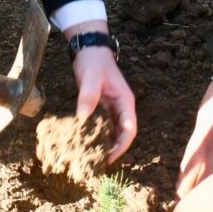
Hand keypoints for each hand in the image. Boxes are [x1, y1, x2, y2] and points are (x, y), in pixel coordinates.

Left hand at [73, 46, 137, 161]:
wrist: (89, 49)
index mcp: (125, 102)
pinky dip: (97, 135)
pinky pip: (102, 125)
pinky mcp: (102, 107)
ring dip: (105, 143)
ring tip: (92, 157)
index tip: (109, 157)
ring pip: (112, 131)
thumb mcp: (90, 78)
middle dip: (113, 148)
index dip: (121, 145)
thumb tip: (82, 119)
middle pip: (122, 133)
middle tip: (97, 162)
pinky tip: (86, 143)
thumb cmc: (93, 62)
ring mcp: (112, 107)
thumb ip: (88, 97)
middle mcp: (121, 107)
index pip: (129, 129)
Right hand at [176, 64, 212, 196]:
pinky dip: (187, 164)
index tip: (204, 211)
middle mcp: (205, 141)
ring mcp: (199, 132)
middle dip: (188, 192)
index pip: (209, 178)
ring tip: (181, 197)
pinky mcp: (198, 124)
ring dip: (184, 179)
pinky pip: (189, 150)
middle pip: (192, 173)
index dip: (206, 197)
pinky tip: (187, 172)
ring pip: (187, 161)